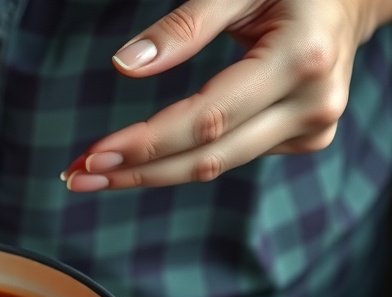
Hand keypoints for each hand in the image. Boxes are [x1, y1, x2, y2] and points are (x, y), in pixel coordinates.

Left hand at [62, 0, 381, 190]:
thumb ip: (185, 25)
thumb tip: (125, 65)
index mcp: (300, 60)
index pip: (205, 119)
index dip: (145, 144)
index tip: (93, 155)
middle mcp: (312, 105)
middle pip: (207, 158)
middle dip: (135, 171)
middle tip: (77, 176)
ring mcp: (313, 128)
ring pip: (217, 165)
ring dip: (151, 173)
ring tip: (97, 174)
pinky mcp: (306, 139)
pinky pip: (232, 156)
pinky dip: (184, 159)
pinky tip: (146, 159)